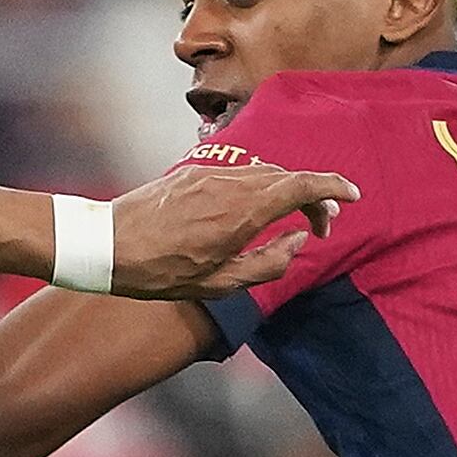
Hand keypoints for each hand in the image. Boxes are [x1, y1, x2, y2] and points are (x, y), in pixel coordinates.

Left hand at [104, 154, 356, 298]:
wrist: (104, 245)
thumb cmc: (159, 273)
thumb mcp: (220, 284)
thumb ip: (269, 262)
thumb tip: (298, 238)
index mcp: (242, 210)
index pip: (302, 185)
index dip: (333, 188)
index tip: (351, 197)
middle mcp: (230, 183)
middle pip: (288, 177)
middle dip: (313, 197)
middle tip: (322, 225)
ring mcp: (210, 173)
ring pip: (263, 173)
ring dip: (286, 191)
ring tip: (291, 219)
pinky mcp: (193, 172)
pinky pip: (239, 173)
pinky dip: (259, 187)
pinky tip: (254, 210)